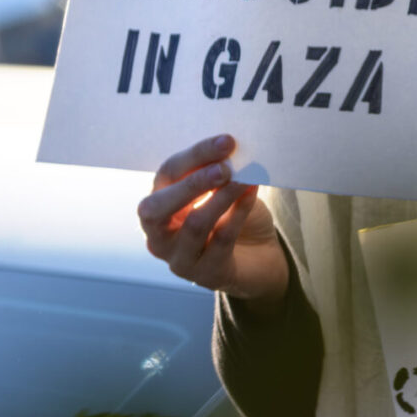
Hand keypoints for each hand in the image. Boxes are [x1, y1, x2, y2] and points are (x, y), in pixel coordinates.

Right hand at [136, 135, 287, 305]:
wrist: (259, 258)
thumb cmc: (234, 218)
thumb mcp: (222, 191)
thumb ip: (218, 173)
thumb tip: (229, 147)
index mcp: (159, 204)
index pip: (168, 173)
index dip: (197, 155)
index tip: (227, 141)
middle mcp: (159, 234)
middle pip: (157, 207)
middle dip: (192, 184)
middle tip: (225, 167)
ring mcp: (179, 258)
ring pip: (194, 224)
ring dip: (222, 197)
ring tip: (246, 179)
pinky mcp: (206, 274)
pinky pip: (222, 240)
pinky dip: (239, 213)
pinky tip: (252, 195)